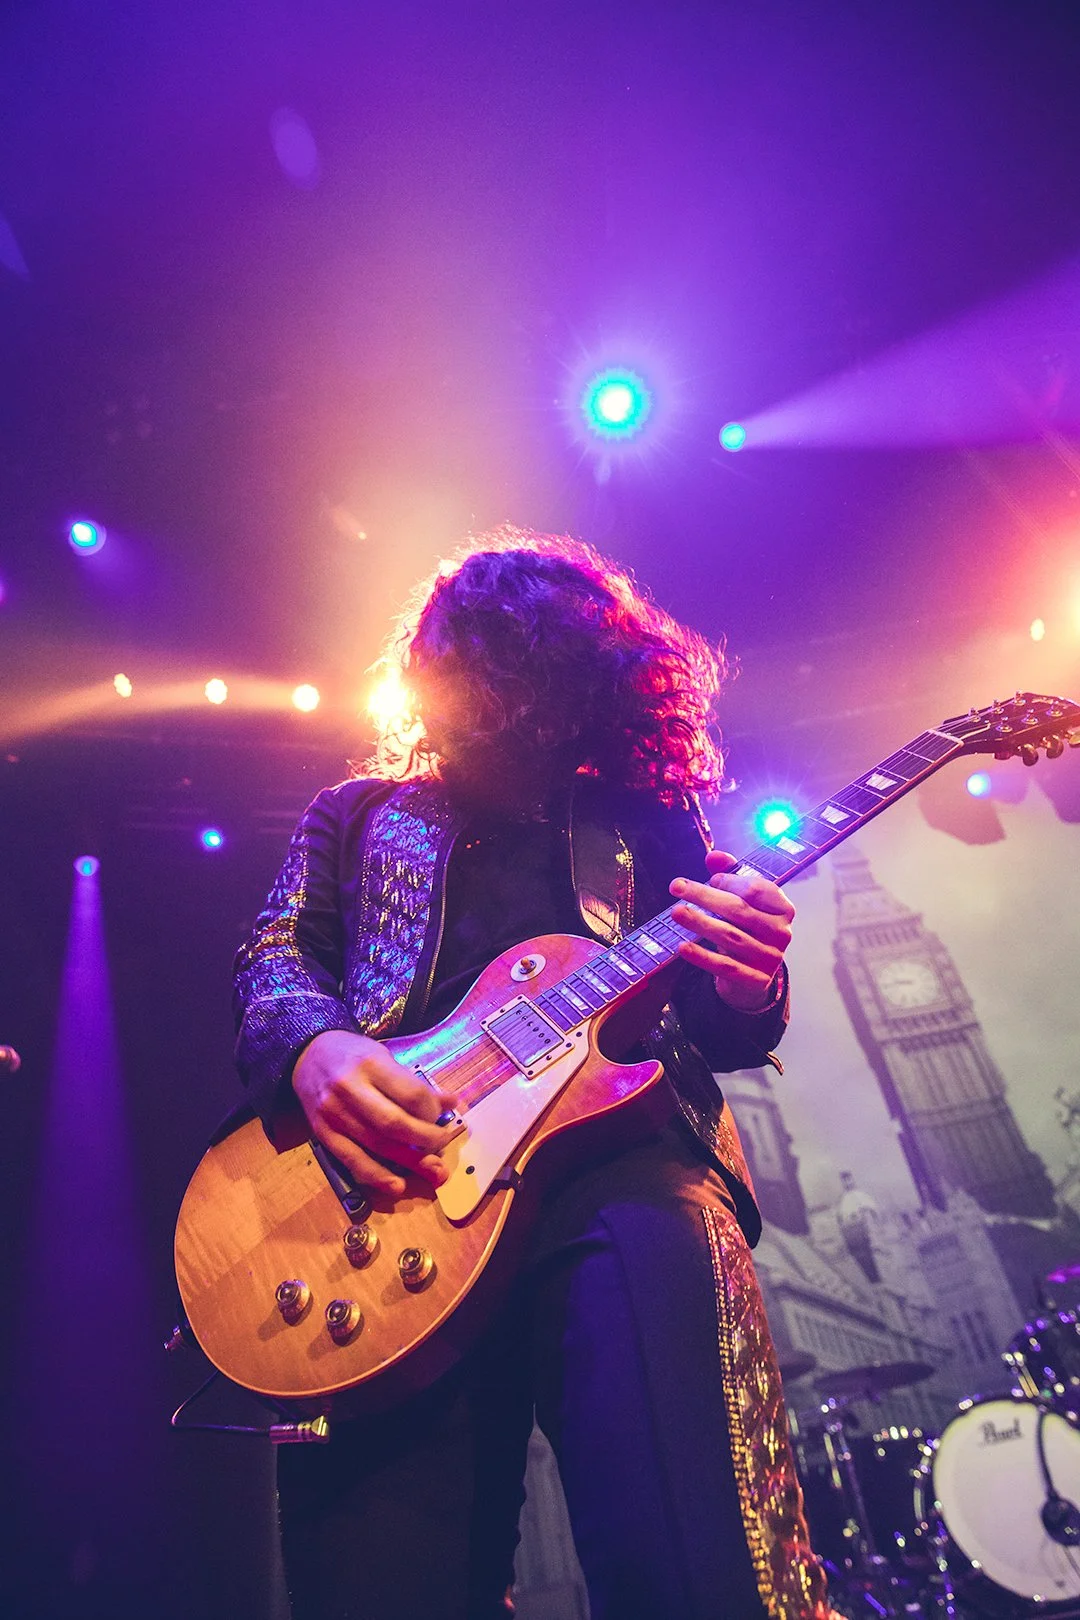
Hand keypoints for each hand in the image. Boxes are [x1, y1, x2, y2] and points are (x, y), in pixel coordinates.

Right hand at [292, 1030, 459, 1196]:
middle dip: (426, 1140)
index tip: (442, 1116)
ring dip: (409, 1162)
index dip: (432, 1111)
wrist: (307, 1055)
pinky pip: (352, 1160)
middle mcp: (350, 1088)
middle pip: (395, 1124)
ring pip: (377, 1145)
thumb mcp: (384, 1057)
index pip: (411, 1094)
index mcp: (370, 1063)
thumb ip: (414, 1083)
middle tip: (443, 1144)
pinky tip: (397, 1185)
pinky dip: (376, 1176)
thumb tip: (450, 1102)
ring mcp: (334, 1113)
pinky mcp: (323, 1133)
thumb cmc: (352, 1055)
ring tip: (433, 1170)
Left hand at [669, 850, 794, 1011]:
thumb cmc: (748, 927)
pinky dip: (702, 956)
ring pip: (730, 937)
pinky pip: (725, 966)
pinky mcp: (756, 980)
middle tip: (676, 887)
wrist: (754, 972)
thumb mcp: (744, 899)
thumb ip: (730, 874)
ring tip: (676, 912)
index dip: (729, 881)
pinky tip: (683, 946)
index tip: (710, 879)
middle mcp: (782, 933)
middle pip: (739, 910)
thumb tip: (714, 856)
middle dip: (705, 896)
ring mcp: (770, 958)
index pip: (755, 889)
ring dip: (700, 923)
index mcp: (783, 908)